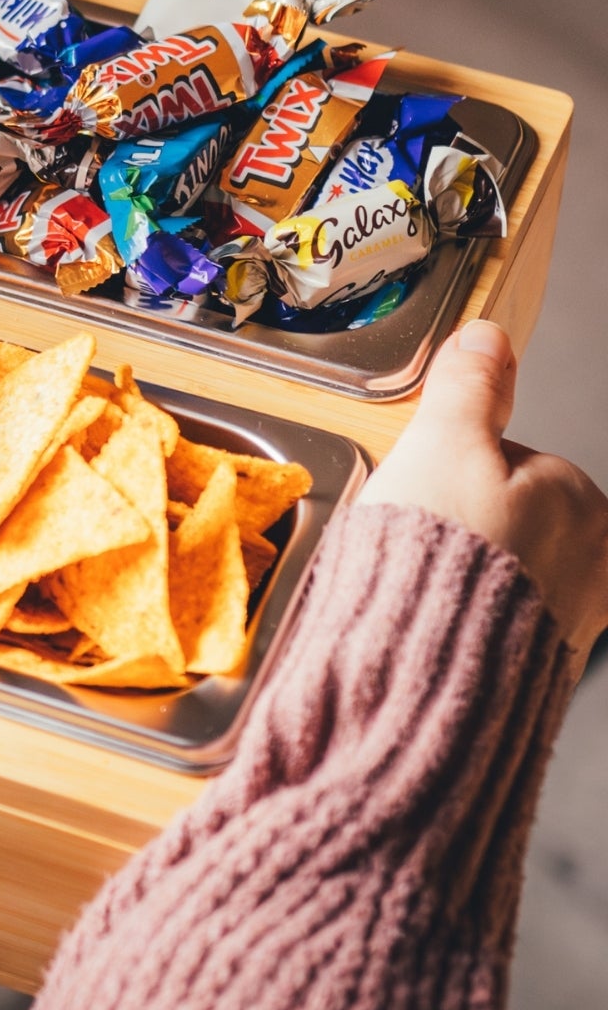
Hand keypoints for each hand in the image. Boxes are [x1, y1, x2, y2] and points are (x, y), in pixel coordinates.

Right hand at [360, 318, 607, 653]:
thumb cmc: (437, 563)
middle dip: (468, 524)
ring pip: (507, 570)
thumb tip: (485, 339)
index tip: (426, 489)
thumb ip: (467, 389)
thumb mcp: (441, 446)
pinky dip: (466, 618)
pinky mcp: (539, 666)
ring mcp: (574, 619)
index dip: (455, 468)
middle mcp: (599, 564)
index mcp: (586, 504)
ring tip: (419, 586)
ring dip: (464, 574)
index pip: (513, 461)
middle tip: (419, 539)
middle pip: (514, 516)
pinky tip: (431, 621)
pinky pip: (499, 622)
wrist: (421, 670)